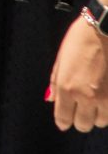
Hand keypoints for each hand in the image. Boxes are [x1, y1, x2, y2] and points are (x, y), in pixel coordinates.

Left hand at [50, 13, 107, 130]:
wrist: (106, 28)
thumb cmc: (81, 38)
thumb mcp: (61, 58)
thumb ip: (55, 82)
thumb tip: (51, 100)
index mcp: (67, 87)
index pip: (63, 119)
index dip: (63, 121)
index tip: (65, 119)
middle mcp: (85, 97)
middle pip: (83, 125)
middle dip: (80, 118)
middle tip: (82, 107)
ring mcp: (105, 98)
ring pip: (101, 122)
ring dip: (98, 114)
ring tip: (97, 99)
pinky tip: (106, 94)